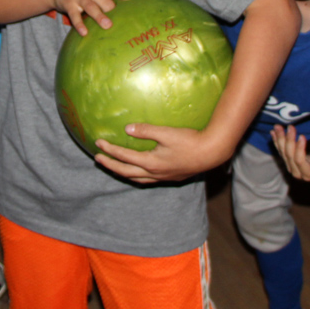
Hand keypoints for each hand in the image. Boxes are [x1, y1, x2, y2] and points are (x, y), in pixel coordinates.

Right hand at [50, 0, 133, 35]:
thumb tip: (133, 10)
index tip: (136, 12)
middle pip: (106, 0)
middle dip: (113, 11)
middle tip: (122, 23)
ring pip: (91, 7)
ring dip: (99, 16)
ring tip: (107, 26)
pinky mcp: (69, 3)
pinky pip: (75, 15)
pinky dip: (79, 24)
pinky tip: (84, 32)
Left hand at [95, 125, 229, 182]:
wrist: (212, 153)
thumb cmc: (189, 140)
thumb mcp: (166, 132)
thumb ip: (146, 130)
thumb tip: (127, 128)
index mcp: (151, 163)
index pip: (124, 157)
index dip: (110, 150)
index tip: (98, 143)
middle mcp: (154, 173)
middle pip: (126, 172)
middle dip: (110, 165)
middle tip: (98, 159)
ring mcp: (163, 177)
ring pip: (136, 179)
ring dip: (122, 173)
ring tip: (113, 167)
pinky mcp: (171, 177)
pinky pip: (147, 180)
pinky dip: (137, 176)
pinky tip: (137, 171)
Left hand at [271, 124, 309, 187]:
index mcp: (308, 174)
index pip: (300, 161)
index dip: (299, 149)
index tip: (302, 136)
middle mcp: (296, 172)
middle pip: (289, 155)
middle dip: (289, 140)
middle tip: (291, 127)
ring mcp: (290, 166)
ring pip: (282, 151)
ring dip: (280, 138)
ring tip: (278, 126)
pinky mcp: (287, 161)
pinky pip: (280, 150)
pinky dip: (276, 140)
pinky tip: (273, 131)